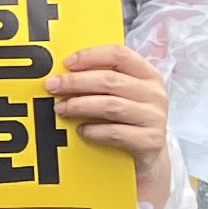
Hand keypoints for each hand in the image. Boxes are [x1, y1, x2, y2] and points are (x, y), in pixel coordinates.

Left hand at [51, 44, 176, 196]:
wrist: (150, 154)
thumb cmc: (129, 117)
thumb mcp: (122, 94)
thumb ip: (100, 79)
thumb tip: (63, 73)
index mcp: (147, 74)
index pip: (119, 55)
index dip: (91, 56)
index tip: (66, 63)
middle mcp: (154, 93)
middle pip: (110, 80)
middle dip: (76, 82)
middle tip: (53, 86)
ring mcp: (154, 118)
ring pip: (111, 106)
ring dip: (80, 106)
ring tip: (61, 108)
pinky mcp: (150, 141)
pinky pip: (115, 133)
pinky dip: (94, 130)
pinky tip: (81, 130)